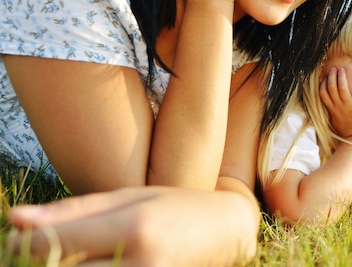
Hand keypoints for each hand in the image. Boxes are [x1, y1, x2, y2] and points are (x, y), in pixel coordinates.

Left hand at [9, 185, 258, 265]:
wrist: (226, 232)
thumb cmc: (177, 206)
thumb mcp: (129, 197)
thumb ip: (74, 210)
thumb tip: (15, 219)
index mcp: (135, 227)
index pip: (54, 244)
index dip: (23, 244)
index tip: (17, 236)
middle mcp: (141, 264)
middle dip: (41, 261)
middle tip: (46, 247)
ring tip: (77, 254)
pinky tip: (96, 262)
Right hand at [320, 67, 351, 138]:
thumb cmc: (347, 133)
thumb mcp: (335, 122)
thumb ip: (333, 112)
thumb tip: (330, 106)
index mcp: (332, 110)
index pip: (323, 94)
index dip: (323, 84)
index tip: (325, 77)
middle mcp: (339, 107)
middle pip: (331, 88)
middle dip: (332, 76)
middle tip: (334, 69)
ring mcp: (349, 107)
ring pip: (342, 88)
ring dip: (341, 77)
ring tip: (342, 69)